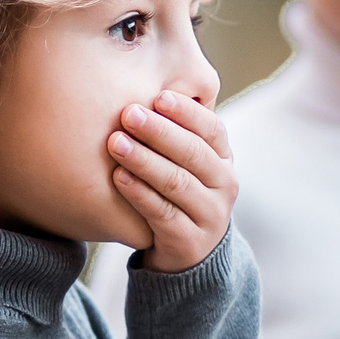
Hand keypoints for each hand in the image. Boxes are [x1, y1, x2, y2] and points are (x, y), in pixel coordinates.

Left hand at [109, 91, 236, 273]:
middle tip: (128, 114)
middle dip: (159, 131)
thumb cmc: (178, 195)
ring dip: (144, 160)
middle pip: (193, 153)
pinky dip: (139, 193)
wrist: (188, 253)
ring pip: (177, 182)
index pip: (212, 129)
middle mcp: (224, 184)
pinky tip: (118, 177)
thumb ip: (173, 133)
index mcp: (223, 159)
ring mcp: (210, 214)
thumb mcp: (184, 164)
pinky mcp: (189, 240)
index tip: (158, 96)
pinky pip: (162, 212)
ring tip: (115, 143)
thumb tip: (141, 85)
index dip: (187, 112)